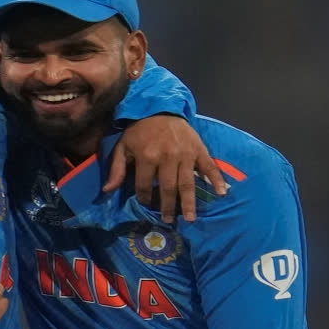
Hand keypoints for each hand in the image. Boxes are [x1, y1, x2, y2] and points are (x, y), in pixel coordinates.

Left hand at [105, 114, 228, 223]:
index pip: (145, 185)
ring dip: (189, 202)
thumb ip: (116, 169)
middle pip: (168, 188)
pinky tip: (221, 193)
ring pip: (187, 183)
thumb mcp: (123, 146)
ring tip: (190, 218)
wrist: (160, 107)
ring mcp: (185, 154)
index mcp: (147, 156)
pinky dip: (216, 180)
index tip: (146, 205)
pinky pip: (209, 166)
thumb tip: (107, 191)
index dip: (144, 198)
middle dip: (168, 206)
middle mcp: (168, 157)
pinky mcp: (199, 150)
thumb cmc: (140, 130)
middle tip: (169, 221)